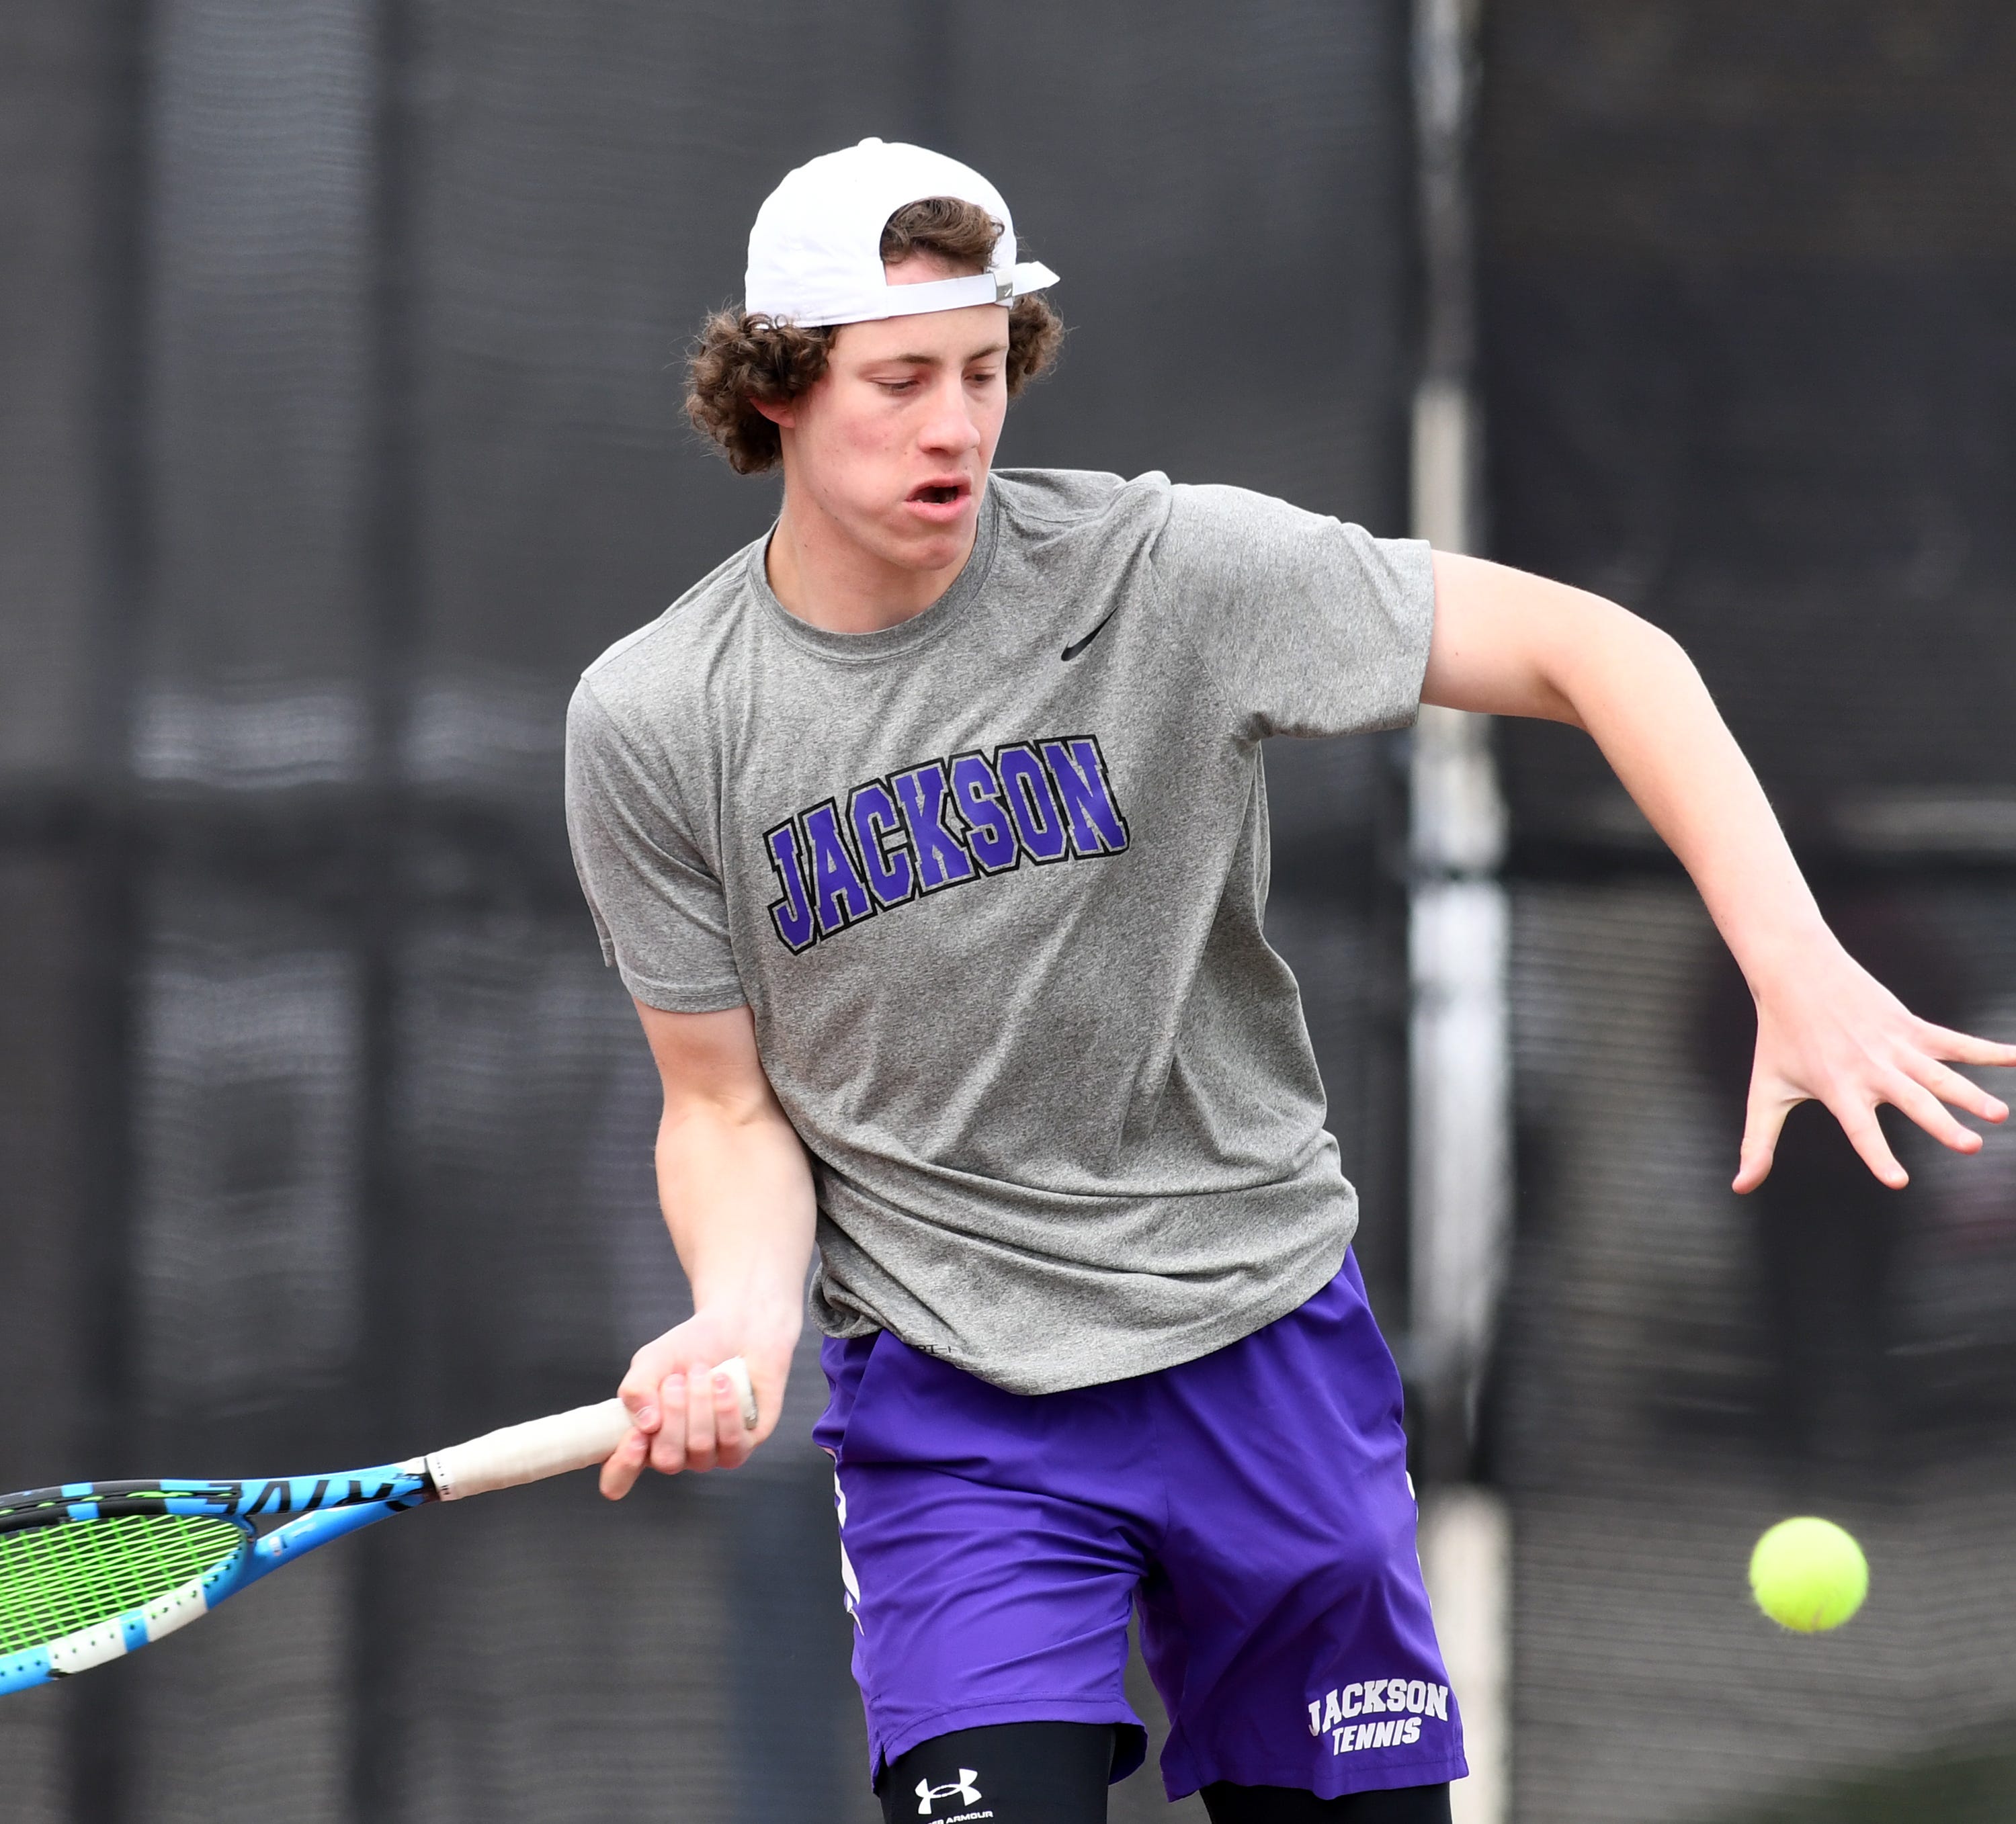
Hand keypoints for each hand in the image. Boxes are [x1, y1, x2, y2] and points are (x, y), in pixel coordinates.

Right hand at [597, 1307, 796, 1498]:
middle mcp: (674, 1453)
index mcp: (642, 1438)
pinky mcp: (741, 1447)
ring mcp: (708, 1455)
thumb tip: (646, 1425)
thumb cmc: (691, 1348)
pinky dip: (726, 1410)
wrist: (738, 1329)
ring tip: (703, 1372)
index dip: (623, 1468)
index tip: (636, 1436)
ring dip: (700, 1403)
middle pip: (666, 1459)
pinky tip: (725, 1382)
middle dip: (673, 1413)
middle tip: (678, 1378)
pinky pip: (733, 1445)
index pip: (619, 1478)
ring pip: (700, 1448)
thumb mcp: (652, 1359)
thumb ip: (637, 1387)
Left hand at [1735, 941, 2015, 1192]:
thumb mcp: (1765, 1090)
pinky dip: (1986, 1050)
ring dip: (1970, 1093)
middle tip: (1971, 1146)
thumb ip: (1758, 1141)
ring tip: (1998, 1115)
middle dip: (1941, 1124)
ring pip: (1939, 1073)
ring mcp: (1894, 1045)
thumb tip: (1739, 1187)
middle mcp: (1870, 1069)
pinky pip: (1954, 1040)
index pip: (1860, 1130)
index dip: (1877, 1155)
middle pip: (1911, 1101)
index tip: (1898, 1180)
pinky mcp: (1910, 1025)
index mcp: (1837, 1088)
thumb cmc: (1778, 1036)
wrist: (1794, 971)